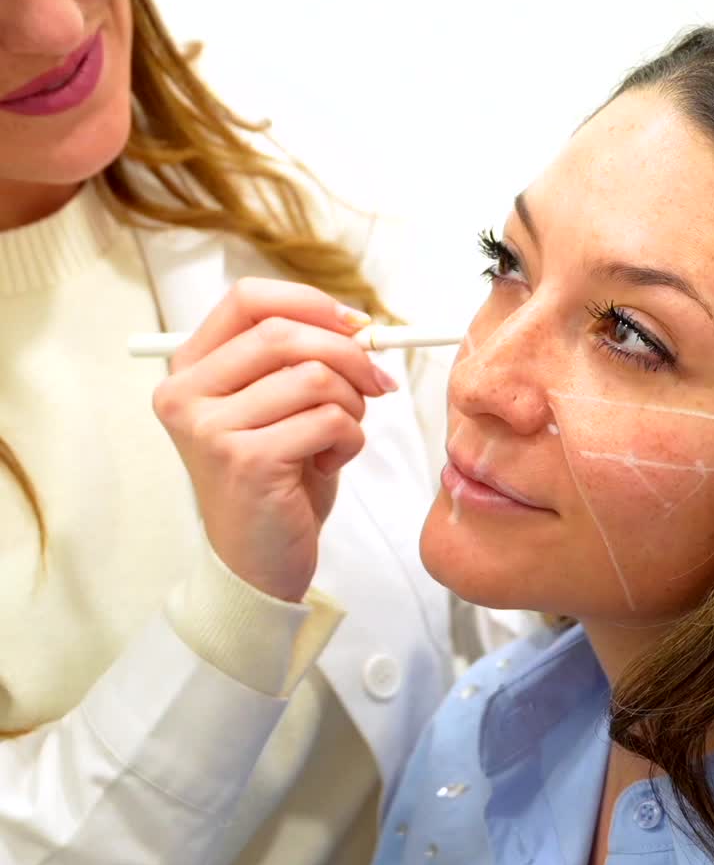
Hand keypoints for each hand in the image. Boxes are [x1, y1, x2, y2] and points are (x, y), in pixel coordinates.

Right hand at [153, 278, 397, 600]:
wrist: (258, 566)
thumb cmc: (276, 479)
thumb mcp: (278, 404)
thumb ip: (298, 358)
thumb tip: (359, 324)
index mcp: (189, 369)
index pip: (246, 298)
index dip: (309, 303)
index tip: (354, 325)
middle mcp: (186, 395)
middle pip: (283, 333)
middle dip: (348, 352)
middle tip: (377, 380)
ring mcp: (211, 429)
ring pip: (313, 376)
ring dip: (352, 403)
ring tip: (342, 433)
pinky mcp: (245, 462)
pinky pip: (327, 419)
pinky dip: (350, 438)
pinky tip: (330, 464)